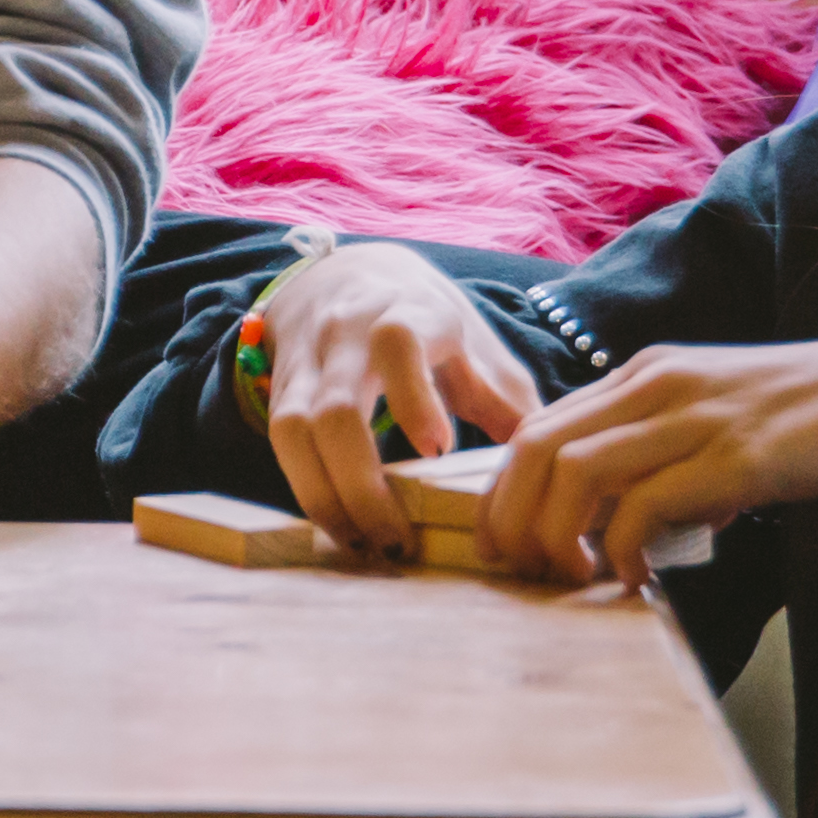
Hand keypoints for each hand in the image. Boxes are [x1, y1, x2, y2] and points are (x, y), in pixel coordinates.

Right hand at [248, 245, 540, 555]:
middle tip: (397, 543)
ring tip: (363, 544)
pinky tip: (338, 524)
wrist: (346, 273)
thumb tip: (538, 461)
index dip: (413, 398)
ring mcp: (306, 359)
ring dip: (325, 497)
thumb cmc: (424, 319)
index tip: (437, 451)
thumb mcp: (472, 342)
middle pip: (335, 408)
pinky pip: (280, 442)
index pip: (397, 342)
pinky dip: (306, 489)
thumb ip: (505, 398)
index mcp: (408, 312)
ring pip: (294, 430)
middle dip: (362, 486)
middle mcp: (346, 332)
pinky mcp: (279, 386)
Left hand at [479, 335, 817, 587]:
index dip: (509, 491)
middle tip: (521, 574)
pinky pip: (644, 505)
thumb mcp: (720, 421)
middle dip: (511, 517)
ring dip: (556, 537)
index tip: (510, 545)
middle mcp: (657, 384)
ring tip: (571, 581)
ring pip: (575, 470)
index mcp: (647, 374)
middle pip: (538, 447)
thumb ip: (668, 457)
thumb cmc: (814, 423)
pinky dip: (621, 549)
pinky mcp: (736, 457)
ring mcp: (695, 417)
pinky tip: (632, 580)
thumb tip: (629, 523)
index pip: (540, 426)